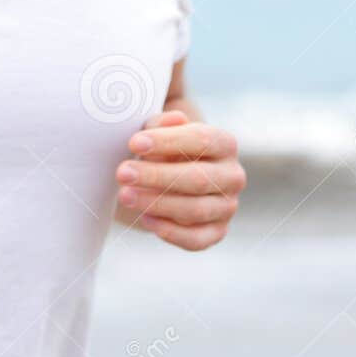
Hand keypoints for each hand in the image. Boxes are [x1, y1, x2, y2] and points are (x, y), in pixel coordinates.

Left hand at [117, 109, 244, 250]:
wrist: (165, 179)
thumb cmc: (161, 150)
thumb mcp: (157, 132)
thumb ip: (162, 125)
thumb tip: (175, 118)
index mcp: (224, 144)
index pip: (202, 140)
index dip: (167, 141)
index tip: (133, 143)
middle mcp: (232, 176)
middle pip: (198, 178)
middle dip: (156, 176)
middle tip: (122, 173)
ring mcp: (227, 206)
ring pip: (196, 209)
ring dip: (157, 203)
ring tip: (125, 195)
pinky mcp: (216, 232)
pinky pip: (196, 239)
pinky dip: (170, 232)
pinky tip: (145, 220)